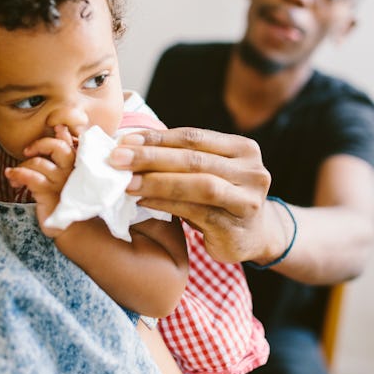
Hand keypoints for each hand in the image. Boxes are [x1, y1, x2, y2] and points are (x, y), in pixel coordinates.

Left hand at [5, 125, 75, 235]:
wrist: (70, 228)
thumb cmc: (67, 201)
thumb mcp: (66, 178)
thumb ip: (62, 158)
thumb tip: (61, 131)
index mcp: (77, 167)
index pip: (71, 144)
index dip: (63, 134)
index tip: (56, 128)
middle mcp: (71, 172)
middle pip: (57, 147)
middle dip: (40, 144)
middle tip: (28, 151)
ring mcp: (60, 182)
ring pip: (38, 163)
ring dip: (21, 166)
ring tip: (14, 176)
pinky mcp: (48, 193)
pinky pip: (30, 177)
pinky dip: (17, 174)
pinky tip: (11, 177)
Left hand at [108, 127, 272, 263]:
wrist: (256, 236)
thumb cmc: (223, 198)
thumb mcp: (211, 171)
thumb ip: (183, 158)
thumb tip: (131, 146)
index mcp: (243, 149)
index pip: (194, 137)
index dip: (158, 138)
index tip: (125, 140)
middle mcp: (251, 171)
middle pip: (194, 159)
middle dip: (151, 157)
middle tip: (117, 158)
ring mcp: (247, 200)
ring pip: (199, 184)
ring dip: (158, 182)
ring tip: (127, 183)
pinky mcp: (235, 227)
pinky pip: (196, 212)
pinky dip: (166, 205)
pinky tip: (143, 202)